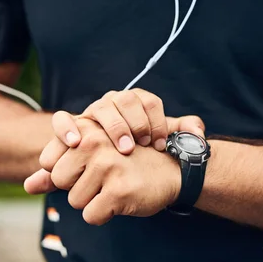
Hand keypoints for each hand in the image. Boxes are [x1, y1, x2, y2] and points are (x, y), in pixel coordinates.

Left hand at [24, 118, 180, 225]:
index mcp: (85, 129)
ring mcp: (106, 166)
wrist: (170, 171)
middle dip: (79, 188)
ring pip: (75, 201)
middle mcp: (94, 142)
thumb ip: (56, 172)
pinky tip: (122, 200)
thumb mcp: (91, 160)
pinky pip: (92, 216)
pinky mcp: (118, 190)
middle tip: (105, 178)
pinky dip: (105, 215)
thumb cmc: (125, 165)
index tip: (88, 167)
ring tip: (115, 187)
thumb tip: (27, 185)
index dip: (66, 173)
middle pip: (60, 182)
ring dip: (94, 202)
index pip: (48, 163)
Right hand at [50, 89, 204, 154]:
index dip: (156, 122)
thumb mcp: (162, 141)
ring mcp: (92, 113)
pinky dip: (67, 128)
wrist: (112, 161)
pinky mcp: (71, 126)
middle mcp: (114, 103)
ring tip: (123, 148)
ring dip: (113, 127)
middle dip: (136, 123)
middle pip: (125, 100)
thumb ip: (183, 133)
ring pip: (101, 108)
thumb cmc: (141, 152)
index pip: (149, 101)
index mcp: (137, 102)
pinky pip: (63, 119)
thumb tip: (199, 132)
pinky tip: (76, 142)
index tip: (159, 144)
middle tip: (142, 145)